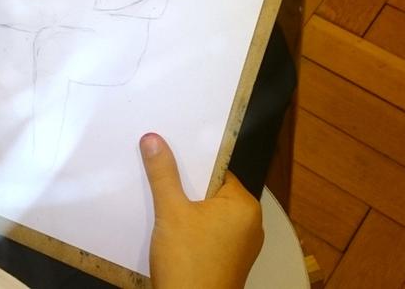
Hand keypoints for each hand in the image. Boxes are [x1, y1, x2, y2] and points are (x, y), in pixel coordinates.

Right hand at [140, 133, 263, 288]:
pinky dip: (190, 231)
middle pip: (212, 192)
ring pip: (208, 215)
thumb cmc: (189, 264)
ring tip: (161, 205)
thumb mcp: (171, 212)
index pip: (218, 171)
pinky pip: (208, 235)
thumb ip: (163, 174)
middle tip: (160, 179)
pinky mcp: (227, 261)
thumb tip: (154, 140)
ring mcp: (239, 246)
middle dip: (186, 188)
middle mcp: (249, 224)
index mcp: (244, 205)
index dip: (192, 164)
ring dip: (186, 211)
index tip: (169, 156)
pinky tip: (169, 232)